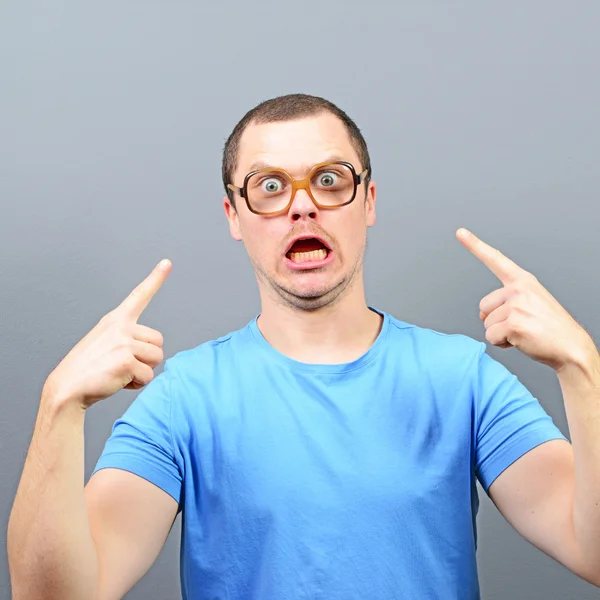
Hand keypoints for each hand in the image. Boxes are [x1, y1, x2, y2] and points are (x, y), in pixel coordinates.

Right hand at [43, 259, 171, 408]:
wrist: (67, 388)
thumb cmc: (88, 368)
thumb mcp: (105, 342)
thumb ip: (127, 338)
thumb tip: (152, 349)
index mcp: (115, 319)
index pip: (139, 295)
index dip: (155, 279)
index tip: (167, 263)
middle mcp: (121, 327)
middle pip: (158, 341)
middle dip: (147, 357)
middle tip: (124, 363)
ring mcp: (124, 342)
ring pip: (157, 358)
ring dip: (143, 370)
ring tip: (120, 372)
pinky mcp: (126, 360)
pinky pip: (148, 376)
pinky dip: (137, 384)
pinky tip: (118, 381)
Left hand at [456, 228, 591, 371]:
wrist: (571, 347)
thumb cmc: (550, 327)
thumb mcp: (531, 303)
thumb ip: (506, 301)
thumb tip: (483, 315)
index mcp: (523, 281)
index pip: (495, 259)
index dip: (475, 246)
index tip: (460, 232)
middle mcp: (519, 289)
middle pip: (483, 307)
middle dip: (496, 321)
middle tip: (521, 324)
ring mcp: (516, 305)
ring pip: (487, 324)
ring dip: (501, 334)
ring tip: (524, 332)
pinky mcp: (513, 324)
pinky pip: (491, 337)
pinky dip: (502, 344)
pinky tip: (521, 341)